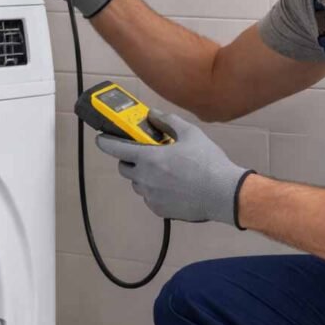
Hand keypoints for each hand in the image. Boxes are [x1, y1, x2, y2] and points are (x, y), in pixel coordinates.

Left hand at [96, 111, 254, 226]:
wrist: (223, 193)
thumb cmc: (207, 162)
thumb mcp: (190, 134)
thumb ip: (168, 121)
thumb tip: (153, 114)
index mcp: (149, 158)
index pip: (116, 149)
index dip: (105, 142)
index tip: (100, 138)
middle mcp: (145, 178)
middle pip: (125, 168)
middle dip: (130, 160)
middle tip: (146, 154)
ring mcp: (151, 196)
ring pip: (138, 184)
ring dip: (144, 176)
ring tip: (166, 171)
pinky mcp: (159, 209)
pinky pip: (150, 197)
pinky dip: (156, 190)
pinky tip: (174, 186)